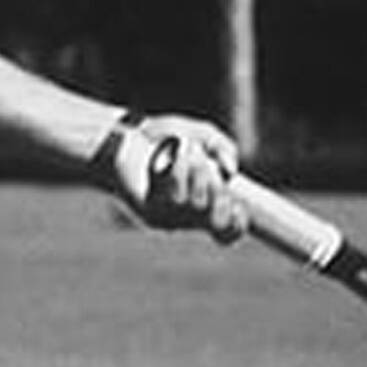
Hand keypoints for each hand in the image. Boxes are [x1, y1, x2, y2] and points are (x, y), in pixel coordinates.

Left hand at [100, 112, 245, 242]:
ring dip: (198, 173)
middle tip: (210, 167)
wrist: (127, 133)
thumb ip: (222, 147)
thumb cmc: (165, 137)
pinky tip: (175, 157)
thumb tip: (231, 170)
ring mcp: (169, 216)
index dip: (238, 225)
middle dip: (219, 190)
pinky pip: (175, 199)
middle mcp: (188, 216)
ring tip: (188, 151)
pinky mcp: (151, 211)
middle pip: (218, 221)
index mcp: (207, 203)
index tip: (239, 206)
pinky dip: (180, 174)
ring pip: (197, 205)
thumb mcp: (202, 134)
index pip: (227, 232)